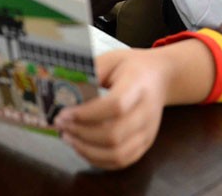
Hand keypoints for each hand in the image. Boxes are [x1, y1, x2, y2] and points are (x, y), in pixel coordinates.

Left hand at [54, 49, 168, 169]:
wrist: (160, 77)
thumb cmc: (131, 67)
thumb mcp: (111, 59)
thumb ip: (91, 73)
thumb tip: (65, 90)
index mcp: (138, 85)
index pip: (115, 106)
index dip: (86, 114)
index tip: (64, 113)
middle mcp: (146, 112)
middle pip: (114, 134)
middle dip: (81, 134)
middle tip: (61, 126)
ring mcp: (148, 132)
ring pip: (118, 154)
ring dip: (87, 150)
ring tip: (68, 138)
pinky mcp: (145, 144)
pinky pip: (121, 161)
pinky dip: (98, 160)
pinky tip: (82, 148)